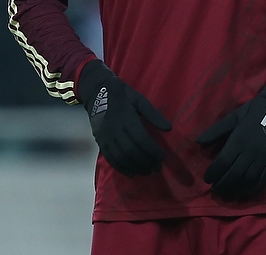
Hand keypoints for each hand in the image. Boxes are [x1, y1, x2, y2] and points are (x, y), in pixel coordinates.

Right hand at [78, 60, 171, 177]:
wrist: (96, 92)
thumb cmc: (122, 95)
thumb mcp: (139, 99)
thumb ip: (153, 114)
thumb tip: (168, 128)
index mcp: (125, 116)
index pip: (141, 138)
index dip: (152, 150)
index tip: (162, 157)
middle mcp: (114, 128)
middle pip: (131, 150)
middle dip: (146, 161)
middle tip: (158, 168)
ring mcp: (105, 136)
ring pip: (121, 157)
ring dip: (135, 167)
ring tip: (147, 172)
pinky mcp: (100, 141)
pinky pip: (110, 158)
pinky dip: (121, 168)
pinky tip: (132, 173)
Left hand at [197, 77, 265, 200]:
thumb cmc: (252, 112)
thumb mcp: (232, 118)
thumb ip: (215, 131)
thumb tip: (198, 142)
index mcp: (239, 139)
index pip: (224, 161)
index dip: (214, 172)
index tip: (206, 179)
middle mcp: (251, 152)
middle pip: (235, 173)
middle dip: (223, 184)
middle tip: (214, 190)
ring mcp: (264, 158)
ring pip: (248, 179)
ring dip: (236, 190)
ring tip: (226, 194)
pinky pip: (263, 180)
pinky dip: (253, 189)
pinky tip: (244, 194)